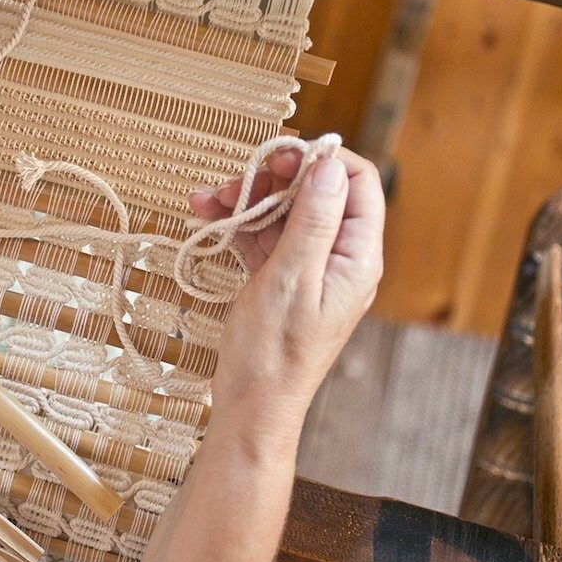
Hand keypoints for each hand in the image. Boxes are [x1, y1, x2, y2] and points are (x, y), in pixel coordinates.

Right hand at [188, 147, 385, 436]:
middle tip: (237, 181)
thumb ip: (314, 220)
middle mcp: (339, 257)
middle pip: (316, 192)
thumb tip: (328, 166)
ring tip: (207, 200)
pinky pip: (264, 236)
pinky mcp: (282, 277)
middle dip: (273, 179)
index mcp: (357, 257)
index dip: (321, 160)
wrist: (251, 404)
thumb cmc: (274, 352)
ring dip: (246, 199)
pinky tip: (204, 215)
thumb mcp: (292, 278)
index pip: (357, 183)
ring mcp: (310, 267)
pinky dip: (236, 223)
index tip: (279, 157)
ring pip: (284, 211)